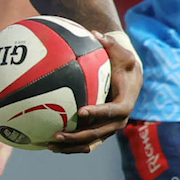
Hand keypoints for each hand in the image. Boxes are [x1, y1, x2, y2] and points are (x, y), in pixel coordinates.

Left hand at [47, 30, 141, 153]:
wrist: (130, 78)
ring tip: (49, 145)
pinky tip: (49, 143)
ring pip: (90, 143)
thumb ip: (110, 44)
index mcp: (125, 103)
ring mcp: (109, 128)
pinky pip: (85, 142)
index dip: (98, 113)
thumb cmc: (123, 62)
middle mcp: (119, 121)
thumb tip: (95, 33)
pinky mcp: (100, 131)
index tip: (81, 112)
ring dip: (70, 146)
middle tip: (57, 134)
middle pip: (98, 133)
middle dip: (78, 137)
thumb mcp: (121, 52)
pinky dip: (70, 145)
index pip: (113, 111)